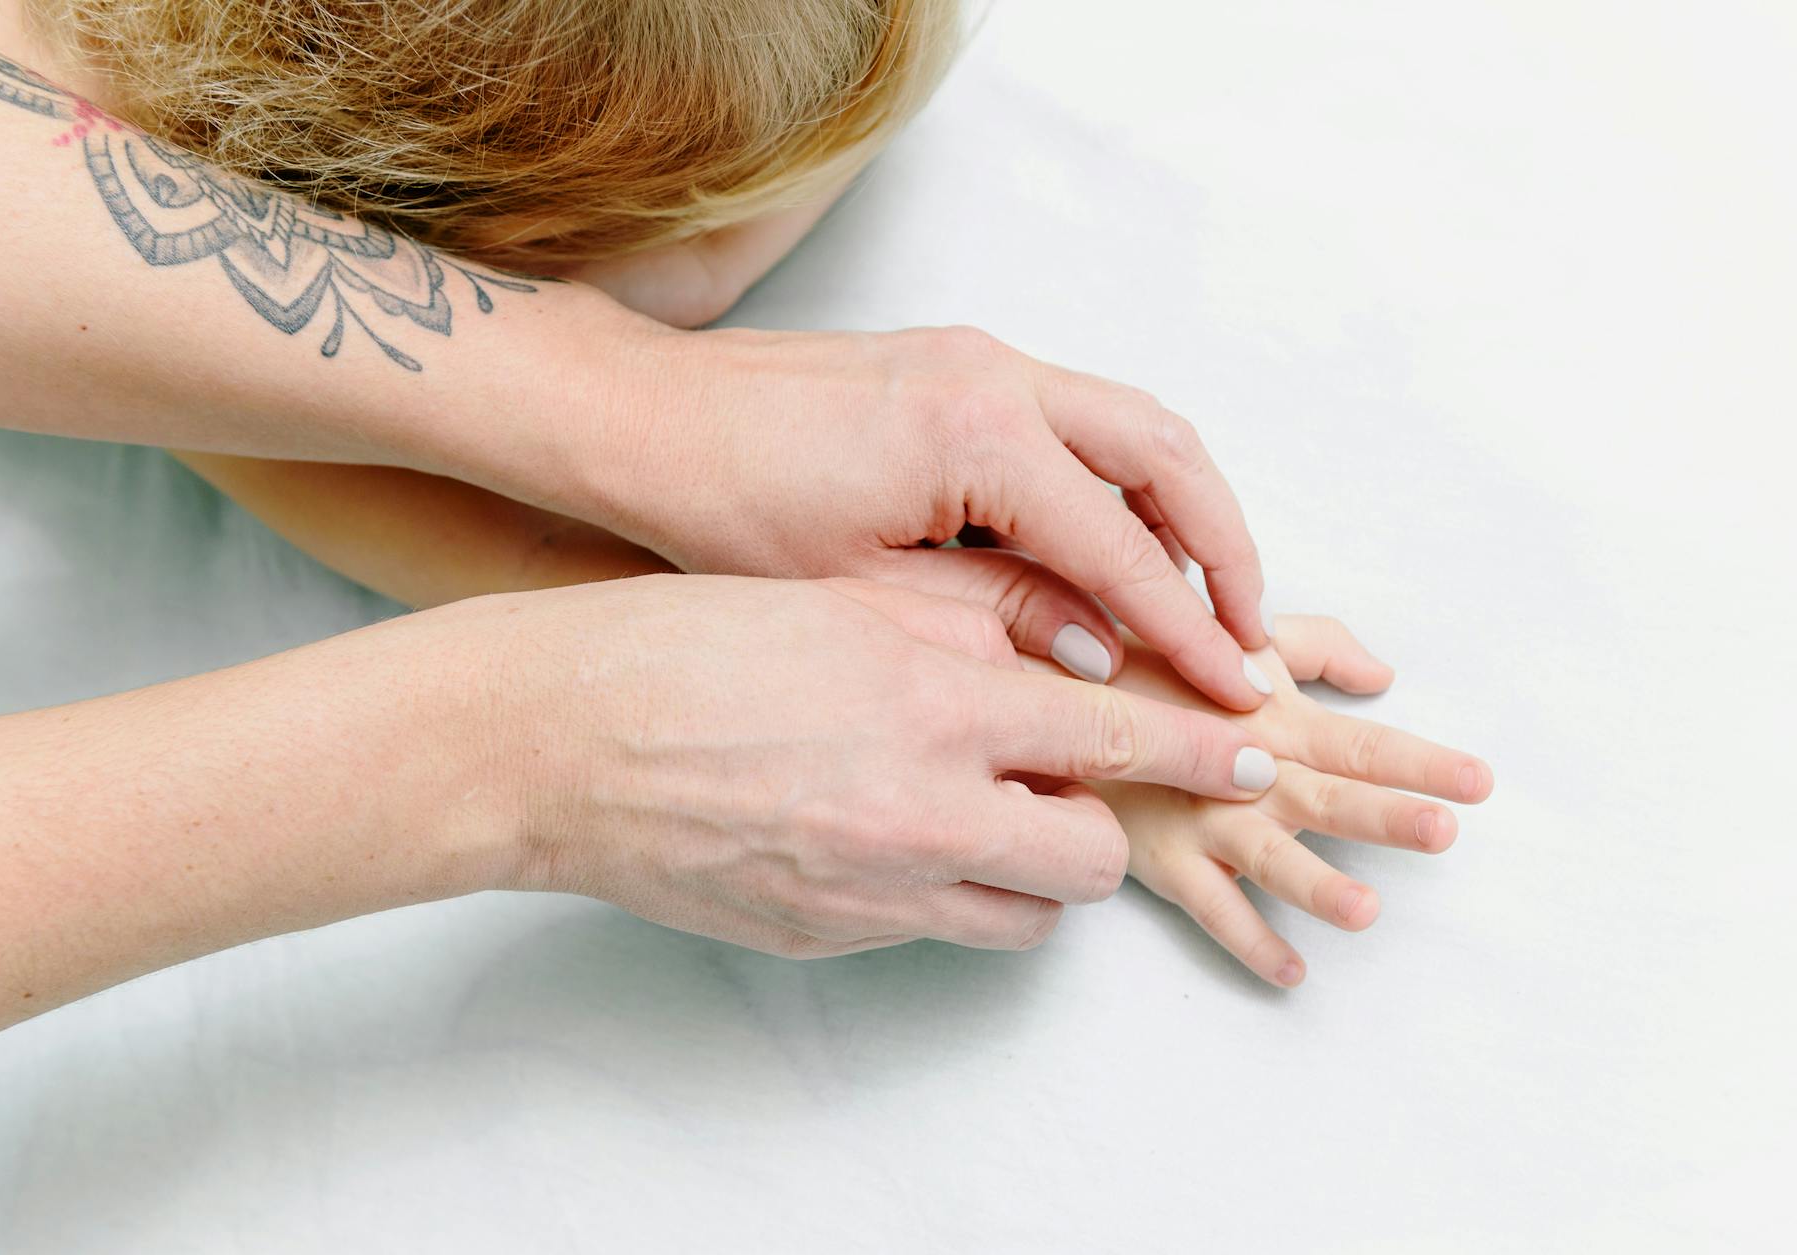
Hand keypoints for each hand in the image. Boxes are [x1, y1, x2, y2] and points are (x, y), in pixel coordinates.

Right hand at [476, 574, 1281, 956]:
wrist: (564, 737)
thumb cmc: (694, 644)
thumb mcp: (850, 597)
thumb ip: (981, 623)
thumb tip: (1077, 651)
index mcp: (938, 703)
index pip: (1120, 737)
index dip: (1202, 746)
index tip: (1253, 751)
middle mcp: (924, 810)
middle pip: (1092, 859)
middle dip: (1102, 826)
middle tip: (1064, 785)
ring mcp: (876, 888)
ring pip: (1024, 916)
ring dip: (1030, 872)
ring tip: (980, 816)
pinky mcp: (831, 937)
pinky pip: (936, 932)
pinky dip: (946, 893)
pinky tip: (889, 837)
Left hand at [572, 323, 1270, 710]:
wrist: (649, 418)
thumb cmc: (727, 505)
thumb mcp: (865, 593)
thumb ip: (997, 622)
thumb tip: (1100, 651)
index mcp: (977, 435)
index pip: (1119, 546)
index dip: (1184, 629)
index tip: (1233, 689)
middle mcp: (996, 375)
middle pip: (1165, 452)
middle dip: (1223, 545)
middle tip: (1250, 634)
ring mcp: (981, 357)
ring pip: (1132, 422)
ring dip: (1182, 505)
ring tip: (1206, 595)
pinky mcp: (960, 362)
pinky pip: (1080, 414)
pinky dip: (1122, 478)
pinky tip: (1120, 543)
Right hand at [1081, 616, 1493, 985]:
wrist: (1046, 696)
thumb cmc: (1146, 664)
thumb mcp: (1233, 637)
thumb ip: (1314, 646)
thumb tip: (1382, 674)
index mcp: (1271, 718)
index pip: (1360, 742)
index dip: (1421, 760)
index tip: (1482, 782)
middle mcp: (1245, 770)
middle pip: (1328, 796)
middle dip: (1385, 814)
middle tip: (1443, 831)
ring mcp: (1202, 819)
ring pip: (1269, 858)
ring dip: (1317, 885)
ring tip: (1366, 913)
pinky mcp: (1162, 858)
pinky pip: (1211, 910)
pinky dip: (1250, 943)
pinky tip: (1293, 973)